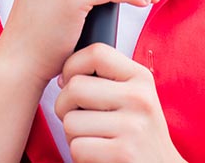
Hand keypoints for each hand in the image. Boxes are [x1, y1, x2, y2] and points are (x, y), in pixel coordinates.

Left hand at [54, 44, 186, 162]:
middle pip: (75, 87)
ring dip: (72, 136)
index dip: (72, 66)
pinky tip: (97, 155)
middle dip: (64, 106)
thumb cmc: (139, 135)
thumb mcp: (134, 98)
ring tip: (92, 139)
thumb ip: (106, 81)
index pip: (96, 52)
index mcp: (141, 78)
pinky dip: (80, 155)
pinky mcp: (123, 153)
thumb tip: (63, 79)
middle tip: (77, 118)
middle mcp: (140, 98)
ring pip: (70, 121)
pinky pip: (77, 147)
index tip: (69, 82)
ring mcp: (132, 126)